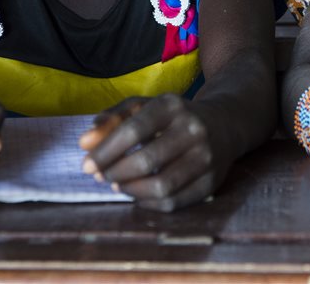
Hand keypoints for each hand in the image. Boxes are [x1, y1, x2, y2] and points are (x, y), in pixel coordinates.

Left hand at [80, 94, 222, 211]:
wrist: (224, 124)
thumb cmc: (173, 117)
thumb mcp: (145, 107)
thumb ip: (112, 119)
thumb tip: (84, 142)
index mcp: (172, 106)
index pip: (133, 130)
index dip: (105, 151)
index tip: (86, 165)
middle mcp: (193, 129)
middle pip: (146, 161)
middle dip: (116, 173)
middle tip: (101, 176)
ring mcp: (206, 157)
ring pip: (162, 186)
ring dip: (131, 190)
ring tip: (117, 185)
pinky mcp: (212, 181)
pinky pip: (174, 202)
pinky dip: (149, 203)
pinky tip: (137, 195)